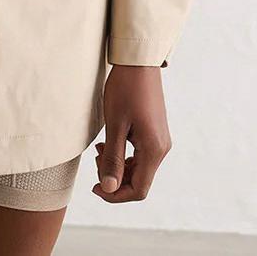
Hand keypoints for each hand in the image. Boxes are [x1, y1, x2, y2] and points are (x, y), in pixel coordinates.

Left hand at [93, 64, 170, 202]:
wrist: (138, 62)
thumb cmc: (125, 89)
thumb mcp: (115, 125)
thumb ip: (112, 158)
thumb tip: (109, 188)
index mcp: (154, 149)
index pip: (138, 190)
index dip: (115, 194)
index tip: (95, 187)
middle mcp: (161, 148)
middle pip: (139, 180)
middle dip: (115, 178)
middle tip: (95, 159)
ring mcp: (159, 139)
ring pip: (139, 168)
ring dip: (118, 166)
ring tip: (100, 149)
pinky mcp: (154, 131)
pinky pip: (140, 154)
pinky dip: (124, 155)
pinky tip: (109, 143)